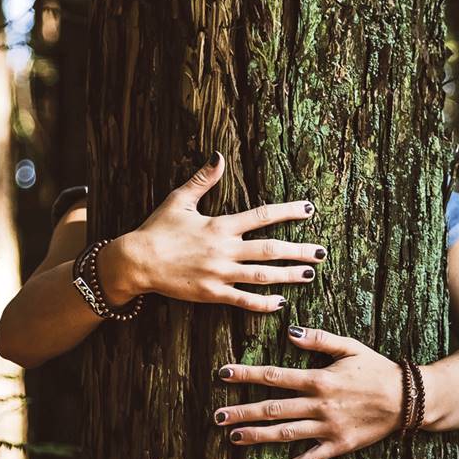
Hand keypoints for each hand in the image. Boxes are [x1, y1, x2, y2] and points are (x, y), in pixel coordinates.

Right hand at [117, 151, 326, 312]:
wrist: (136, 262)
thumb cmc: (157, 229)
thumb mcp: (179, 199)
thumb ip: (203, 179)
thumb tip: (219, 156)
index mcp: (220, 226)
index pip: (262, 216)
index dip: (288, 212)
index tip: (309, 209)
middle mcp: (224, 250)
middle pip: (270, 250)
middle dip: (298, 250)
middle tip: (321, 252)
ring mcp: (219, 274)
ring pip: (262, 276)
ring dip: (288, 275)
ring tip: (309, 274)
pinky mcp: (212, 294)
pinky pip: (242, 300)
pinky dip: (263, 303)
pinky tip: (280, 303)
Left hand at [213, 325, 405, 458]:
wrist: (408, 399)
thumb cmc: (376, 369)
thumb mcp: (350, 347)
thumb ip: (319, 339)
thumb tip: (290, 332)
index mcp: (319, 379)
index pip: (275, 376)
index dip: (247, 374)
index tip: (223, 374)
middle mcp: (319, 405)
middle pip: (273, 408)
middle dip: (242, 411)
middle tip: (216, 416)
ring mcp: (328, 428)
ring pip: (285, 434)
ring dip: (257, 436)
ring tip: (233, 437)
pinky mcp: (339, 446)